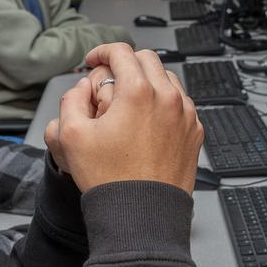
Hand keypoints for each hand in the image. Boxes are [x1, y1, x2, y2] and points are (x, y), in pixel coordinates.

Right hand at [47, 43, 202, 192]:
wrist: (142, 215)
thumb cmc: (110, 180)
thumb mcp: (72, 136)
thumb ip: (72, 100)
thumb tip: (82, 87)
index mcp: (138, 92)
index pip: (121, 52)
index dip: (102, 52)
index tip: (94, 61)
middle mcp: (167, 98)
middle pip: (147, 59)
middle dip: (125, 63)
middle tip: (109, 78)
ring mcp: (185, 115)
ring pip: (167, 79)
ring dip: (147, 81)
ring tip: (128, 100)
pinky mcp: (194, 132)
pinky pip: (180, 104)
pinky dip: (164, 102)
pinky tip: (148, 120)